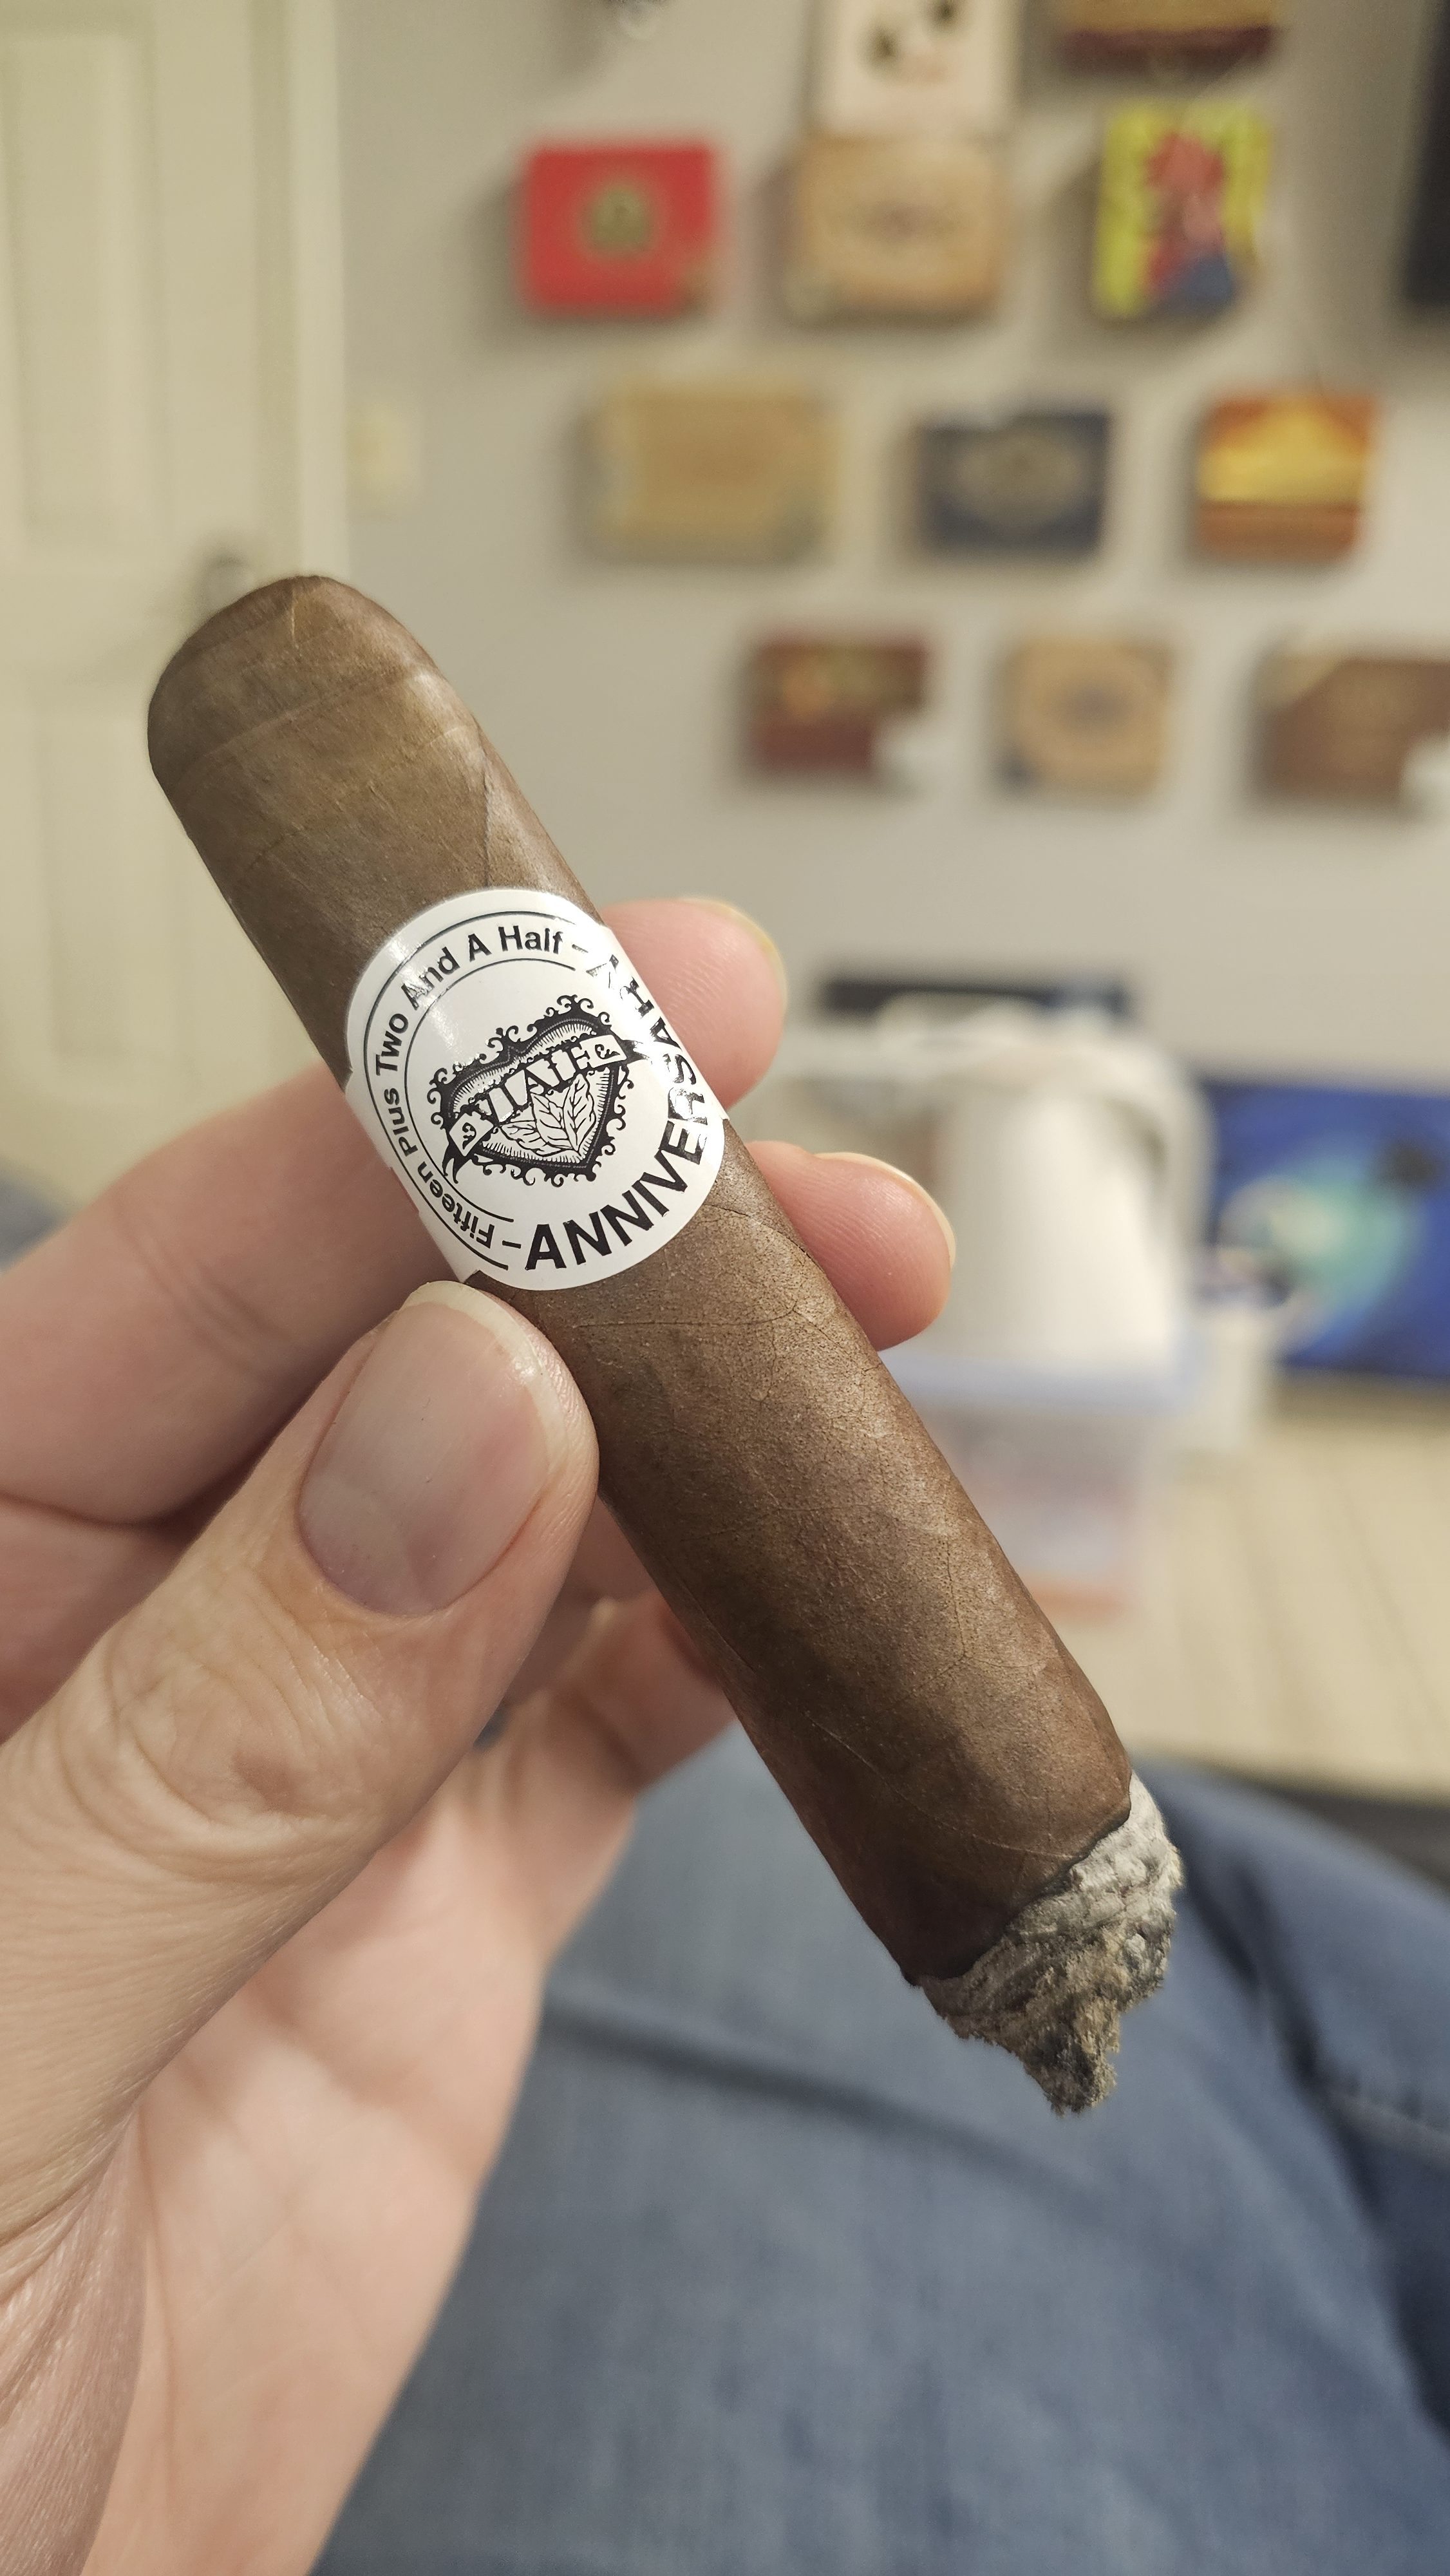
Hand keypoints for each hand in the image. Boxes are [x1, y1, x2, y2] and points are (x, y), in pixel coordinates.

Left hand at [0, 899, 951, 2575]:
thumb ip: (203, 1740)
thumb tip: (471, 1419)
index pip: (177, 1284)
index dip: (397, 1128)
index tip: (606, 1029)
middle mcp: (130, 1635)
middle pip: (396, 1364)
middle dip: (605, 1253)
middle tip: (806, 1190)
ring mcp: (303, 1768)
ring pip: (537, 1525)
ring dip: (708, 1437)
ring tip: (876, 1341)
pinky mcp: (431, 1918)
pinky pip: (603, 1734)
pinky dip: (733, 1652)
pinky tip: (829, 1586)